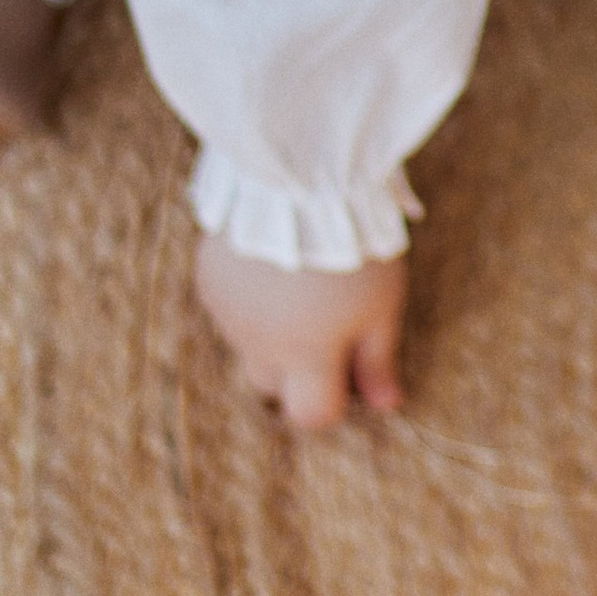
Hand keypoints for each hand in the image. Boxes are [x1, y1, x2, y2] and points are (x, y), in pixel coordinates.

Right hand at [193, 229, 405, 430]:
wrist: (301, 181)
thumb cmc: (355, 246)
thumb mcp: (381, 304)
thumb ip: (377, 359)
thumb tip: (386, 403)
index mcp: (307, 356)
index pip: (310, 414)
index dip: (331, 401)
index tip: (347, 372)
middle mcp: (259, 345)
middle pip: (272, 384)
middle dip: (295, 369)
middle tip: (322, 324)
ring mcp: (228, 315)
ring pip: (246, 345)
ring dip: (268, 332)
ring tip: (297, 285)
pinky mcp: (210, 281)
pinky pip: (226, 308)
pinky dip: (246, 299)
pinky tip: (268, 267)